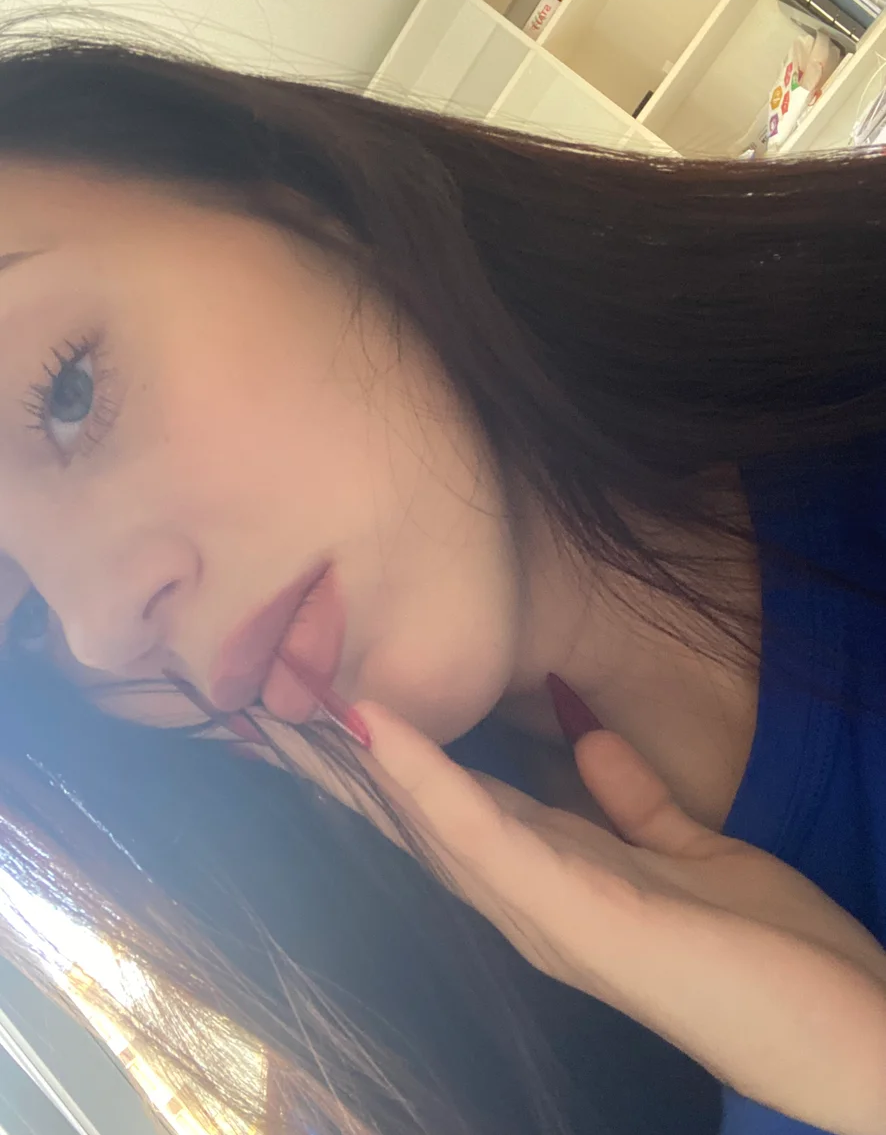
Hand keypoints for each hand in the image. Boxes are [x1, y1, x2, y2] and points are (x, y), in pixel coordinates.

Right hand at [349, 702, 885, 1134]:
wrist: (851, 1035)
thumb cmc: (779, 956)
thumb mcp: (696, 854)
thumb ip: (634, 802)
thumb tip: (584, 740)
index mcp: (565, 884)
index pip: (470, 816)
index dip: (411, 765)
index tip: (356, 710)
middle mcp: (538, 904)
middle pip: (435, 826)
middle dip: (368, 770)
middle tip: (296, 709)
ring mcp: (550, 913)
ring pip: (440, 827)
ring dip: (378, 768)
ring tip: (315, 710)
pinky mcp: (576, 912)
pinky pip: (486, 834)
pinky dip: (431, 782)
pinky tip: (385, 733)